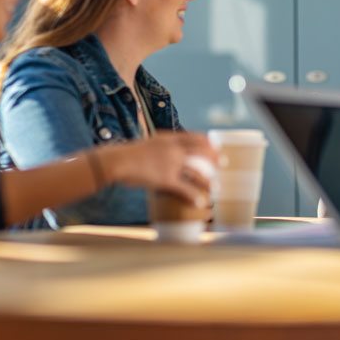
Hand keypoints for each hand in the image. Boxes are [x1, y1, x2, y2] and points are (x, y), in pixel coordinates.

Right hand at [98, 130, 218, 206]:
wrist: (115, 161)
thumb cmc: (126, 154)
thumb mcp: (146, 144)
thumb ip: (159, 147)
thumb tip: (164, 152)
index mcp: (168, 138)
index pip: (193, 137)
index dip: (206, 141)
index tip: (215, 144)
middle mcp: (173, 149)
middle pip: (200, 152)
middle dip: (214, 157)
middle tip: (223, 162)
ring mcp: (171, 164)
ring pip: (196, 172)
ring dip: (208, 181)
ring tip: (215, 187)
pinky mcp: (165, 179)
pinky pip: (184, 189)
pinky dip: (194, 196)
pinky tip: (200, 202)